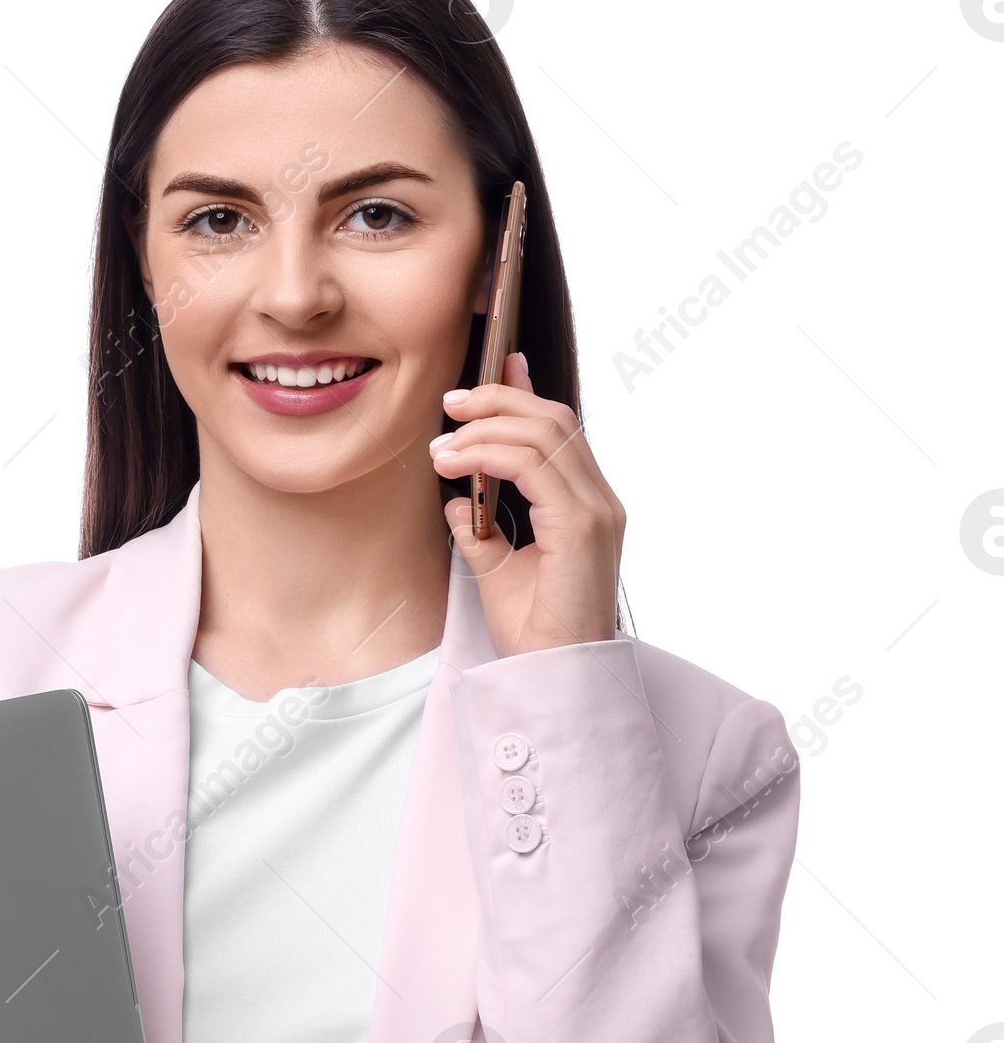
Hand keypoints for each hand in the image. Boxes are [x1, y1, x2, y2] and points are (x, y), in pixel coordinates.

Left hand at [429, 352, 624, 656]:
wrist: (552, 676)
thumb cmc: (533, 632)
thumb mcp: (498, 568)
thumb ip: (483, 529)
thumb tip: (457, 499)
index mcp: (587, 505)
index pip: (560, 430)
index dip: (526, 393)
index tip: (495, 366)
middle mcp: (600, 500)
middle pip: (554, 418)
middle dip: (498, 399)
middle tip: (449, 403)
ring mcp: (596, 510)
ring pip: (545, 432)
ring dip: (485, 426)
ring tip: (441, 442)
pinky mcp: (582, 525)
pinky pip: (534, 465)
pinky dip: (490, 454)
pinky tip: (455, 462)